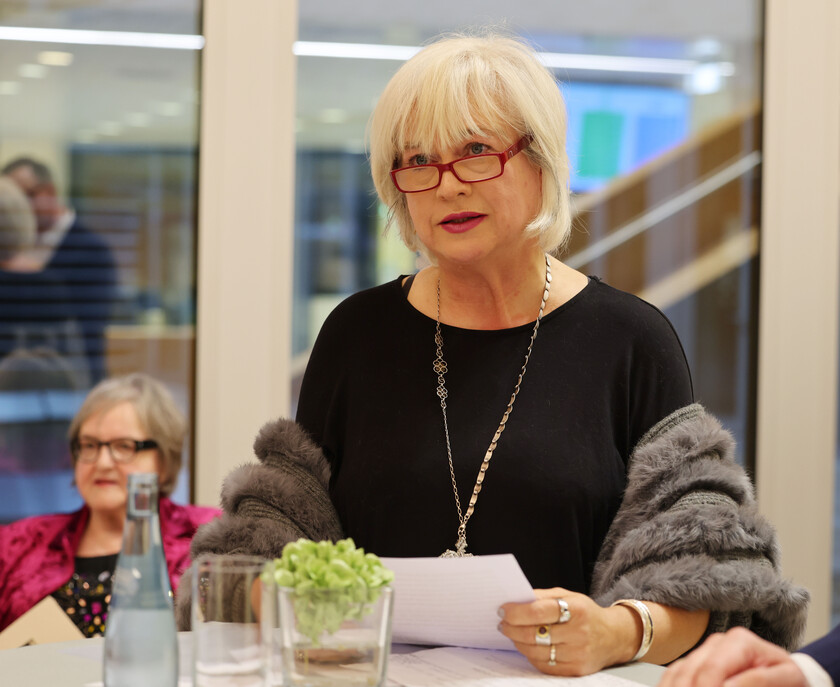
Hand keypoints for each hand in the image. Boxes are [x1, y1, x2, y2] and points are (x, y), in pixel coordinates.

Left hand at [497, 588, 637, 675]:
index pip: (538, 612)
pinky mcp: (576, 670)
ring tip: (512, 634)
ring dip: (518, 642)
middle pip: (534, 634)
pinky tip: (527, 646)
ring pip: (536, 652)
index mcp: (576, 609)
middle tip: (503, 623)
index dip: (516, 612)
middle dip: (512, 628)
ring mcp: (578, 654)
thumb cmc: (586, 613)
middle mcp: (579, 633)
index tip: (503, 610)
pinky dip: (530, 655)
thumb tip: (515, 600)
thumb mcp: (568, 596)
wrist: (613, 636)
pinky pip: (544, 665)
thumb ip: (542, 597)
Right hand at [659, 627, 807, 686]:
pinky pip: (675, 675)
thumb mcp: (786, 679)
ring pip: (678, 673)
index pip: (711, 671)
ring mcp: (705, 651)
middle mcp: (717, 642)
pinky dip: (671, 685)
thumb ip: (758, 682)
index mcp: (740, 641)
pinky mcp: (697, 662)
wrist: (788, 679)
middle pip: (690, 673)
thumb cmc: (789, 681)